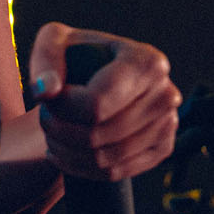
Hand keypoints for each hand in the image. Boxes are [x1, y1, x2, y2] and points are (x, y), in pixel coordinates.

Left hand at [28, 22, 179, 182]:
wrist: (100, 71)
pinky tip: (64, 154)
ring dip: (67, 153)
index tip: (45, 101)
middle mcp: (165, 94)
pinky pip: (117, 172)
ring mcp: (168, 124)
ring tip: (51, 136)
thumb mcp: (54, 41)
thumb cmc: (76, 53)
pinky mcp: (162, 148)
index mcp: (147, 62)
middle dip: (60, 132)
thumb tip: (46, 92)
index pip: (97, 104)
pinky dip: (83, 169)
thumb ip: (46, 60)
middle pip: (99, 134)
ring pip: (105, 158)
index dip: (62, 110)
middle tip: (44, 120)